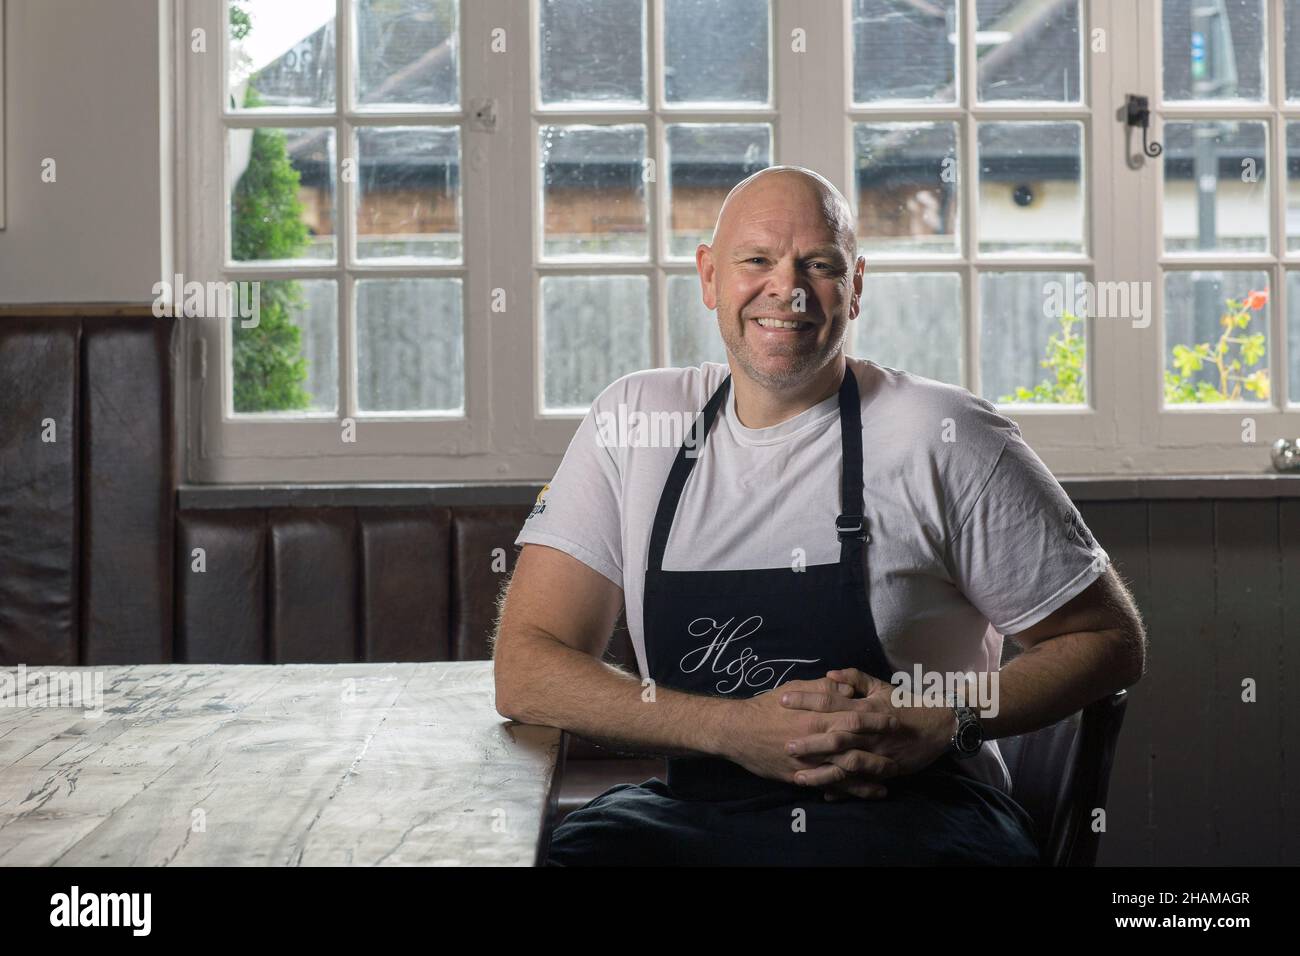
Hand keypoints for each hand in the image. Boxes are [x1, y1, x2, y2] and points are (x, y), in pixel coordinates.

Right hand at [717, 677, 900, 786]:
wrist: (738, 731)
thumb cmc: (766, 706)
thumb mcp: (794, 689)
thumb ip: (823, 688)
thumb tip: (847, 686)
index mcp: (817, 716)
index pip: (855, 717)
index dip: (877, 718)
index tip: (895, 718)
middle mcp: (817, 741)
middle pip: (856, 746)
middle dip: (880, 748)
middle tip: (901, 749)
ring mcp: (810, 762)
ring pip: (848, 771)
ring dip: (871, 773)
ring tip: (891, 774)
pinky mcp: (802, 777)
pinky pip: (831, 785)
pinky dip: (851, 790)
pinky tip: (867, 792)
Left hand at [779, 667, 954, 798]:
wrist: (939, 725)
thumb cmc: (906, 703)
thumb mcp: (881, 686)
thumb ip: (855, 678)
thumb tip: (829, 673)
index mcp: (864, 706)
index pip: (829, 699)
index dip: (806, 700)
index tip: (782, 699)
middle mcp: (868, 730)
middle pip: (834, 734)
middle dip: (809, 740)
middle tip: (784, 744)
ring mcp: (877, 751)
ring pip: (846, 762)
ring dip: (822, 770)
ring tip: (798, 776)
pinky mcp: (885, 769)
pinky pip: (861, 781)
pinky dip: (844, 789)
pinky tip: (824, 794)